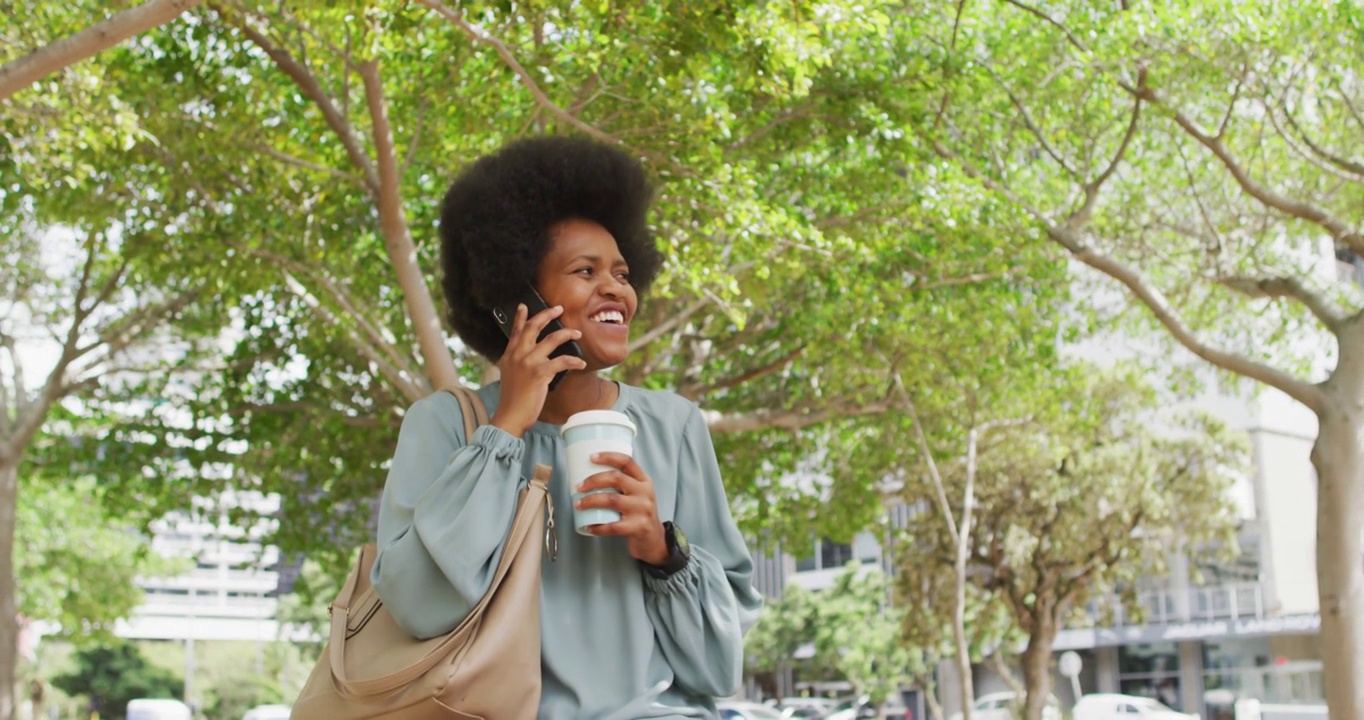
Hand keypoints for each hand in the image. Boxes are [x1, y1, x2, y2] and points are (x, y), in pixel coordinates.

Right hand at [490, 303, 586, 436]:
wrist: (510, 416)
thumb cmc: (513, 399)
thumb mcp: (510, 375)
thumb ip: (517, 362)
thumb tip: (531, 356)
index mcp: (509, 355)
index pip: (516, 331)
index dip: (520, 317)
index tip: (524, 305)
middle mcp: (517, 354)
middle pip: (533, 327)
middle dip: (547, 314)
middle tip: (559, 308)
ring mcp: (528, 362)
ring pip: (551, 339)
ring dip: (567, 334)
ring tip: (577, 333)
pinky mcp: (540, 373)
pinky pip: (562, 361)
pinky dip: (574, 361)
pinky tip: (581, 363)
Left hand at [575, 452, 667, 564]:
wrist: (654, 538)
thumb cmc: (639, 513)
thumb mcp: (638, 494)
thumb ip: (623, 484)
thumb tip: (589, 474)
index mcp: (644, 480)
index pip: (627, 462)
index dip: (609, 457)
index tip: (591, 457)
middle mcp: (645, 492)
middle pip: (616, 478)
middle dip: (594, 480)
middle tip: (578, 486)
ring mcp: (643, 509)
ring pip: (612, 500)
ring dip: (591, 501)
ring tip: (578, 504)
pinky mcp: (638, 527)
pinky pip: (613, 526)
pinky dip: (598, 527)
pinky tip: (589, 527)